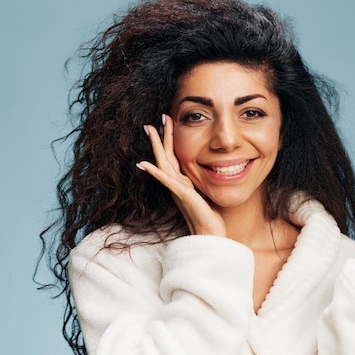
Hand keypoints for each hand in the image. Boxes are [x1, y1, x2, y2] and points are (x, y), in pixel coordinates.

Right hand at [136, 114, 225, 236]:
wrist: (210, 234)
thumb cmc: (210, 216)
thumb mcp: (206, 192)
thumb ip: (201, 182)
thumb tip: (208, 170)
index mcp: (182, 181)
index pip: (173, 157)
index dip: (169, 140)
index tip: (166, 123)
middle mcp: (177, 183)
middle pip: (165, 156)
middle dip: (160, 137)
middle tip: (152, 120)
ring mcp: (177, 189)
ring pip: (163, 163)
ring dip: (156, 146)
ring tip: (149, 130)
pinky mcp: (182, 195)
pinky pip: (167, 180)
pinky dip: (155, 172)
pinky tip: (144, 164)